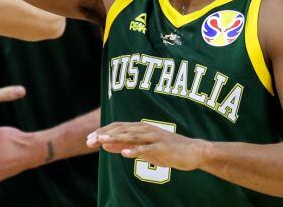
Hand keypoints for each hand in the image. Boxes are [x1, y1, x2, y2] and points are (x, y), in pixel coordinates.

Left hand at [86, 122, 207, 170]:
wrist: (193, 152)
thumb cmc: (168, 150)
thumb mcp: (144, 148)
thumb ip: (126, 146)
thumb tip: (105, 145)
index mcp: (141, 128)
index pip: (118, 127)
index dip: (103, 131)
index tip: (88, 138)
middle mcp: (146, 130)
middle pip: (121, 130)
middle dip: (104, 134)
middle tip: (89, 140)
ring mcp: (154, 137)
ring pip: (132, 137)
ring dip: (116, 139)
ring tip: (102, 141)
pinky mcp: (162, 147)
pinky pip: (147, 149)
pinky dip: (135, 151)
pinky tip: (125, 154)